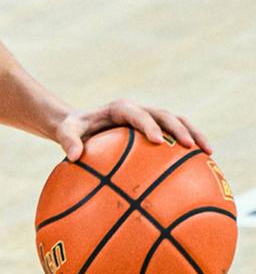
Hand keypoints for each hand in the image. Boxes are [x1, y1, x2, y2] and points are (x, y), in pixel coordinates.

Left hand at [53, 99, 210, 161]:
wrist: (79, 124)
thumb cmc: (73, 129)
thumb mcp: (65, 132)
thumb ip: (68, 141)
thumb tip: (74, 157)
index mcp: (119, 108)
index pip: (137, 114)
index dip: (149, 125)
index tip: (158, 140)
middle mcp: (138, 110)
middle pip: (165, 115)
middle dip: (179, 129)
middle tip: (189, 146)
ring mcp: (149, 118)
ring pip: (177, 122)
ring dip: (193, 134)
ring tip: (208, 152)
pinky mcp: (155, 129)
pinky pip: (175, 136)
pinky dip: (189, 146)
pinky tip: (201, 165)